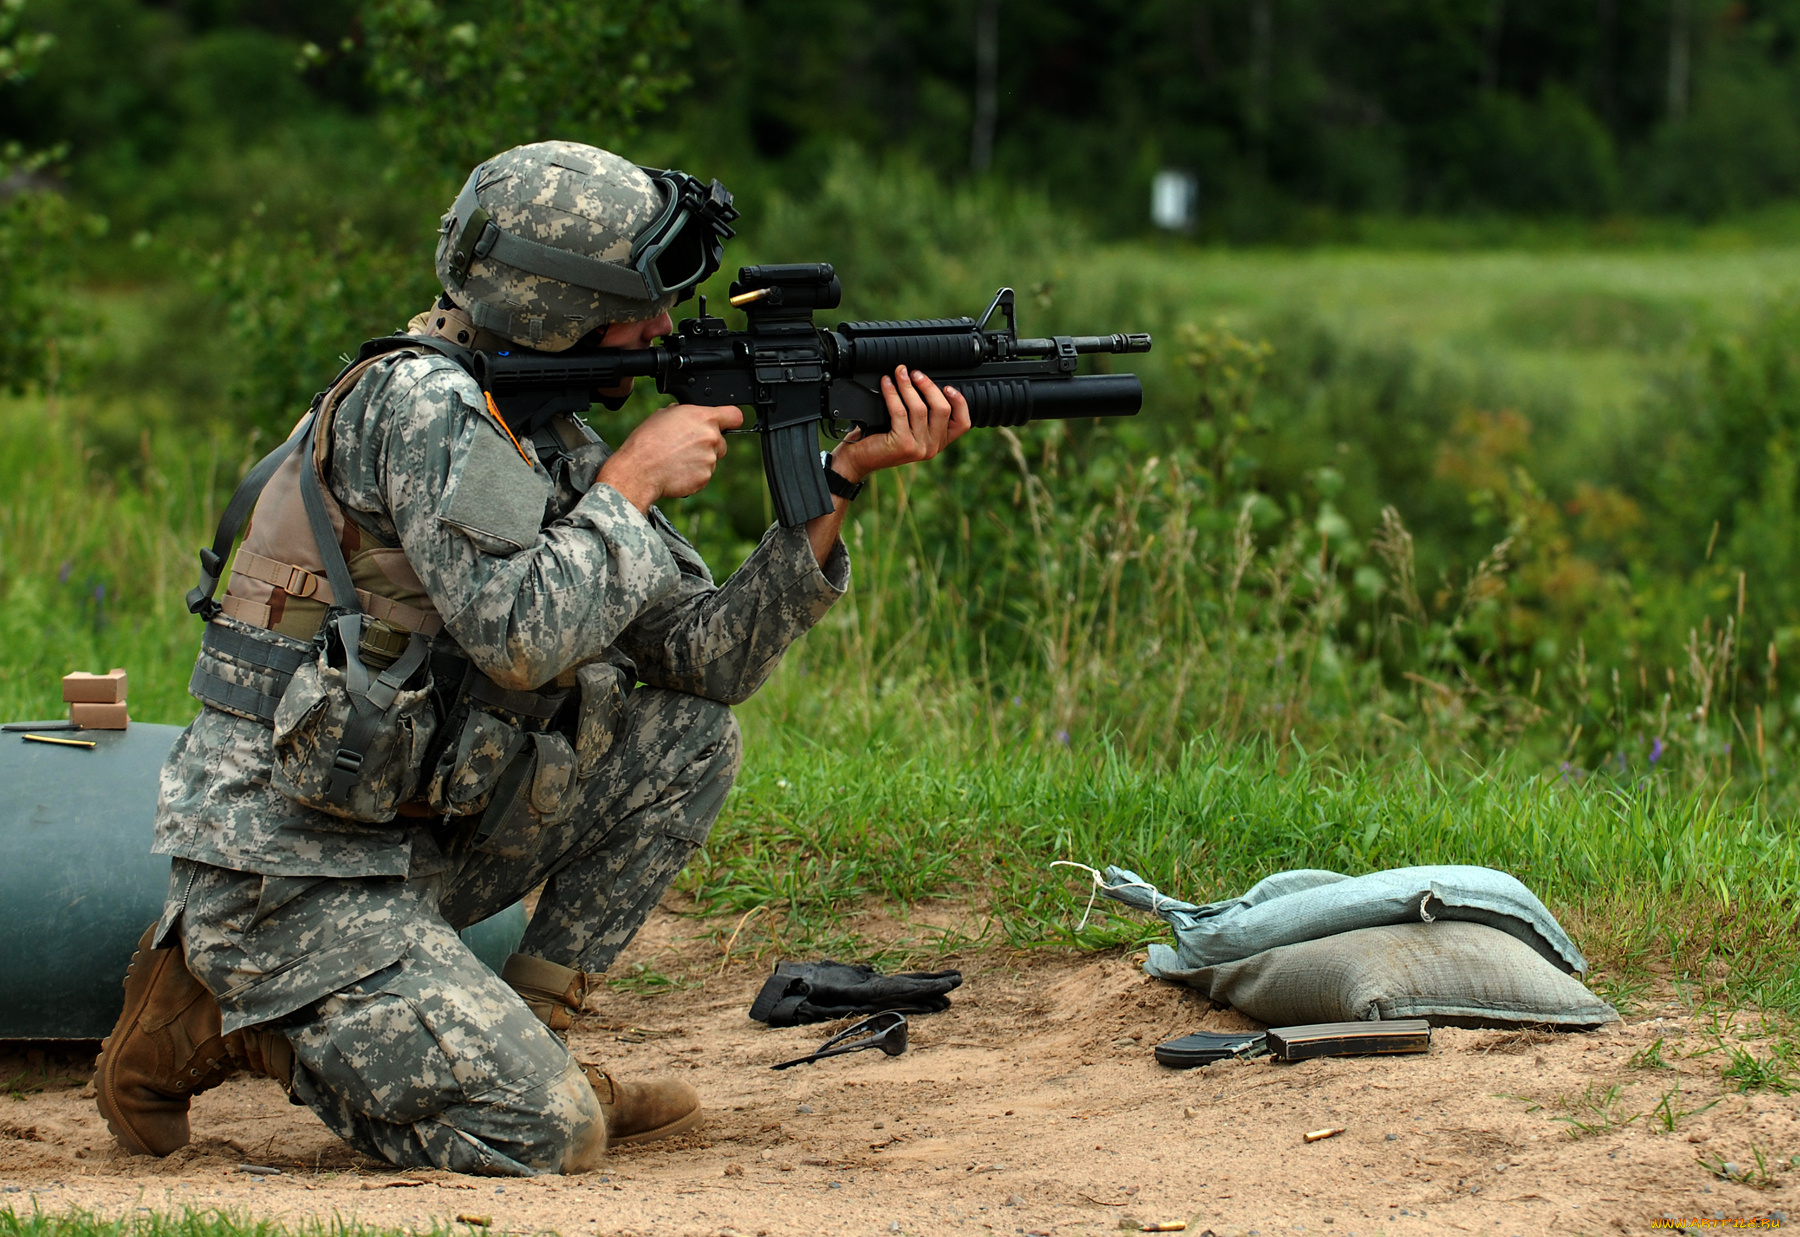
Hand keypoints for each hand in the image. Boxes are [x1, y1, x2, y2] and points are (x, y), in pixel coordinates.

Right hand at [597, 401, 743, 510]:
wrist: (640, 469)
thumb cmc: (647, 441)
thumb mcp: (664, 415)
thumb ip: (685, 414)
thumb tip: (689, 416)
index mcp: (703, 417)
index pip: (734, 415)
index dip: (730, 419)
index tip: (728, 423)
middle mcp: (711, 437)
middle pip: (721, 442)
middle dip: (707, 445)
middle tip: (685, 447)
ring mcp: (710, 459)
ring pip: (711, 459)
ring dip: (698, 460)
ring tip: (675, 459)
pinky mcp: (705, 478)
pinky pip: (703, 475)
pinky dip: (693, 475)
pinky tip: (676, 471)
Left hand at [830, 365, 971, 483]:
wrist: (860, 458)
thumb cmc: (882, 439)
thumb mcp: (909, 427)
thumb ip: (924, 414)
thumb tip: (923, 381)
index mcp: (939, 443)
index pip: (963, 423)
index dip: (960, 402)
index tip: (948, 386)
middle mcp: (933, 447)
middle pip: (942, 410)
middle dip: (928, 386)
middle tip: (915, 373)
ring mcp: (919, 448)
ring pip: (920, 408)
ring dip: (908, 386)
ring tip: (899, 373)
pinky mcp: (903, 444)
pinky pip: (900, 411)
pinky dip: (892, 393)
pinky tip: (887, 383)